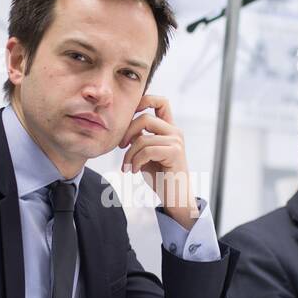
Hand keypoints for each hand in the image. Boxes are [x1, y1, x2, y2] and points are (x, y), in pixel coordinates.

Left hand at [119, 95, 195, 229]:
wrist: (175, 197)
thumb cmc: (160, 177)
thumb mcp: (146, 154)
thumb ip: (139, 138)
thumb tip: (125, 128)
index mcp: (169, 129)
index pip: (161, 102)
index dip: (145, 100)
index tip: (129, 112)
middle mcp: (175, 131)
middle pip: (145, 118)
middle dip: (127, 131)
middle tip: (120, 147)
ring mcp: (176, 141)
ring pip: (143, 138)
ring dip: (130, 154)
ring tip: (128, 167)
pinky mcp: (174, 152)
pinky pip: (147, 150)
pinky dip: (136, 161)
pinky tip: (135, 171)